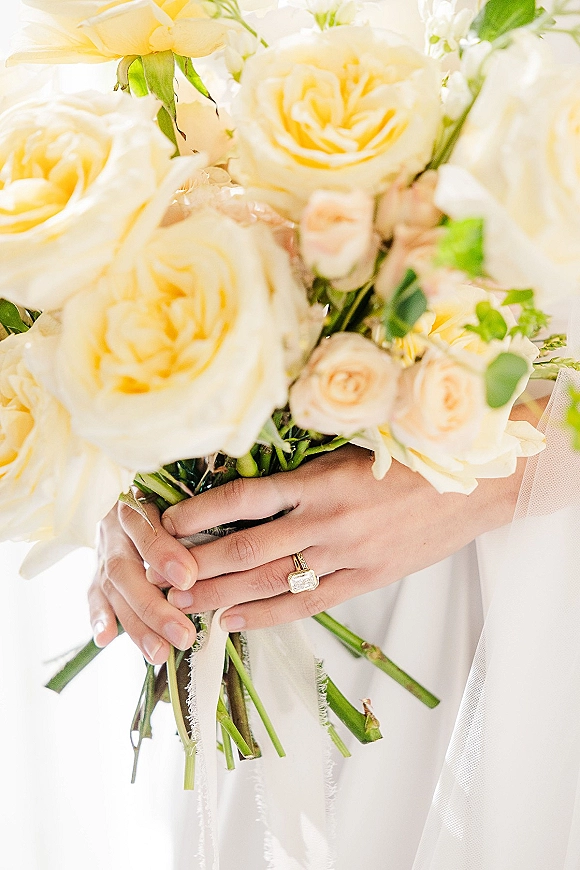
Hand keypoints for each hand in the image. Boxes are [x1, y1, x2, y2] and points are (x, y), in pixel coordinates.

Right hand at [88, 499, 197, 663]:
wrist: (140, 498)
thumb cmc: (177, 504)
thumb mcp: (184, 500)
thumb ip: (196, 522)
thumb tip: (220, 556)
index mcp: (139, 503)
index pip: (146, 528)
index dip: (163, 553)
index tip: (188, 578)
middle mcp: (115, 528)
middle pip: (126, 569)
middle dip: (154, 607)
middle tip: (183, 635)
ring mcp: (103, 552)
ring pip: (113, 589)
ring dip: (136, 624)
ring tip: (160, 652)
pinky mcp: (97, 572)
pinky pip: (93, 595)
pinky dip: (99, 617)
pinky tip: (105, 639)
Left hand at [160, 443, 523, 630]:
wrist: (472, 484)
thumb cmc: (408, 459)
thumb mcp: (353, 448)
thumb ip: (305, 468)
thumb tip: (252, 479)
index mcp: (320, 479)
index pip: (244, 497)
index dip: (200, 512)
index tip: (166, 522)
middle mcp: (326, 519)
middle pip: (246, 548)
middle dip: (196, 564)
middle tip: (158, 576)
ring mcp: (346, 554)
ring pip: (270, 581)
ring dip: (220, 594)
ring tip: (181, 605)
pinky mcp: (365, 579)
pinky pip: (308, 602)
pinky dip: (267, 615)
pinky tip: (233, 621)